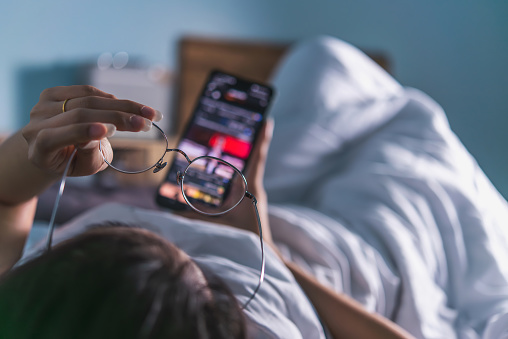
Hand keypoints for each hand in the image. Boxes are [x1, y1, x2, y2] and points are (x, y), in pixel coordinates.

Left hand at [21, 85, 159, 177]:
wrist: (54, 150)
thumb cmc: (73, 162)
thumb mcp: (84, 167)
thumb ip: (89, 153)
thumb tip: (102, 129)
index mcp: (38, 149)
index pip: (55, 137)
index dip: (82, 132)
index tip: (109, 130)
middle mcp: (35, 124)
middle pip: (79, 114)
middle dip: (117, 117)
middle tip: (146, 124)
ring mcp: (42, 105)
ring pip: (87, 100)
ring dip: (122, 105)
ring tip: (148, 114)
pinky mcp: (53, 93)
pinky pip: (87, 91)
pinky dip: (112, 99)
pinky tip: (131, 107)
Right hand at [179, 119, 274, 245]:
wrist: (261, 255)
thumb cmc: (241, 240)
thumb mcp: (215, 226)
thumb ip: (191, 217)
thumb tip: (170, 208)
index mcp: (250, 188)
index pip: (257, 158)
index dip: (262, 139)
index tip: (268, 120)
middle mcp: (254, 187)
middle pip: (254, 158)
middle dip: (253, 139)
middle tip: (252, 120)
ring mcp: (254, 193)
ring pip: (250, 167)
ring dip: (247, 153)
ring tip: (243, 135)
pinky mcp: (251, 200)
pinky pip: (246, 179)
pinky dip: (240, 169)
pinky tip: (232, 166)